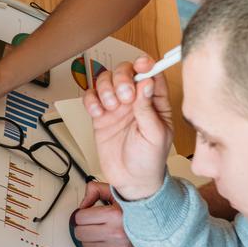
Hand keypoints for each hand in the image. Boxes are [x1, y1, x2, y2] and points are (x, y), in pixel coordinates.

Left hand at [73, 181, 146, 246]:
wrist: (162, 233)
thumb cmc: (140, 214)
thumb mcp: (120, 195)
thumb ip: (97, 190)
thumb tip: (83, 203)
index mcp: (114, 215)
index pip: (80, 217)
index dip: (82, 215)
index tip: (86, 215)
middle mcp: (116, 234)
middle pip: (79, 233)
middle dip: (83, 227)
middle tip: (91, 224)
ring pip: (86, 246)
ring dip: (91, 239)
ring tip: (103, 233)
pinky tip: (112, 242)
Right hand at [83, 57, 172, 199]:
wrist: (131, 181)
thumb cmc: (149, 160)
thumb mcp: (155, 135)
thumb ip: (148, 108)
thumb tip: (147, 82)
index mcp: (155, 102)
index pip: (151, 73)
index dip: (146, 65)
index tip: (141, 66)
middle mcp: (136, 100)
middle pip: (125, 72)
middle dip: (122, 78)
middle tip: (124, 97)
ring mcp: (117, 106)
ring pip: (106, 80)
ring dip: (106, 88)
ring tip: (110, 107)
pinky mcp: (101, 115)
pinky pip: (91, 96)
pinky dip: (91, 100)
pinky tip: (98, 113)